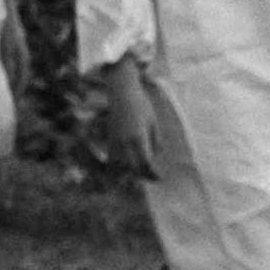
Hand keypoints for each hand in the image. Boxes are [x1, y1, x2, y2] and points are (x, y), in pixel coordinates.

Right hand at [89, 61, 159, 180]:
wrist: (122, 91)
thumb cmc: (141, 104)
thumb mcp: (153, 122)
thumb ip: (155, 141)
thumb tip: (156, 156)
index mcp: (139, 137)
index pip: (146, 163)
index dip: (153, 173)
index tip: (160, 178)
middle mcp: (125, 142)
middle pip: (133, 168)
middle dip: (143, 175)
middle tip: (152, 176)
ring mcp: (115, 141)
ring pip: (119, 167)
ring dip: (129, 173)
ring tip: (139, 173)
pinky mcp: (109, 139)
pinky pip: (111, 159)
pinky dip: (118, 167)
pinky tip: (125, 169)